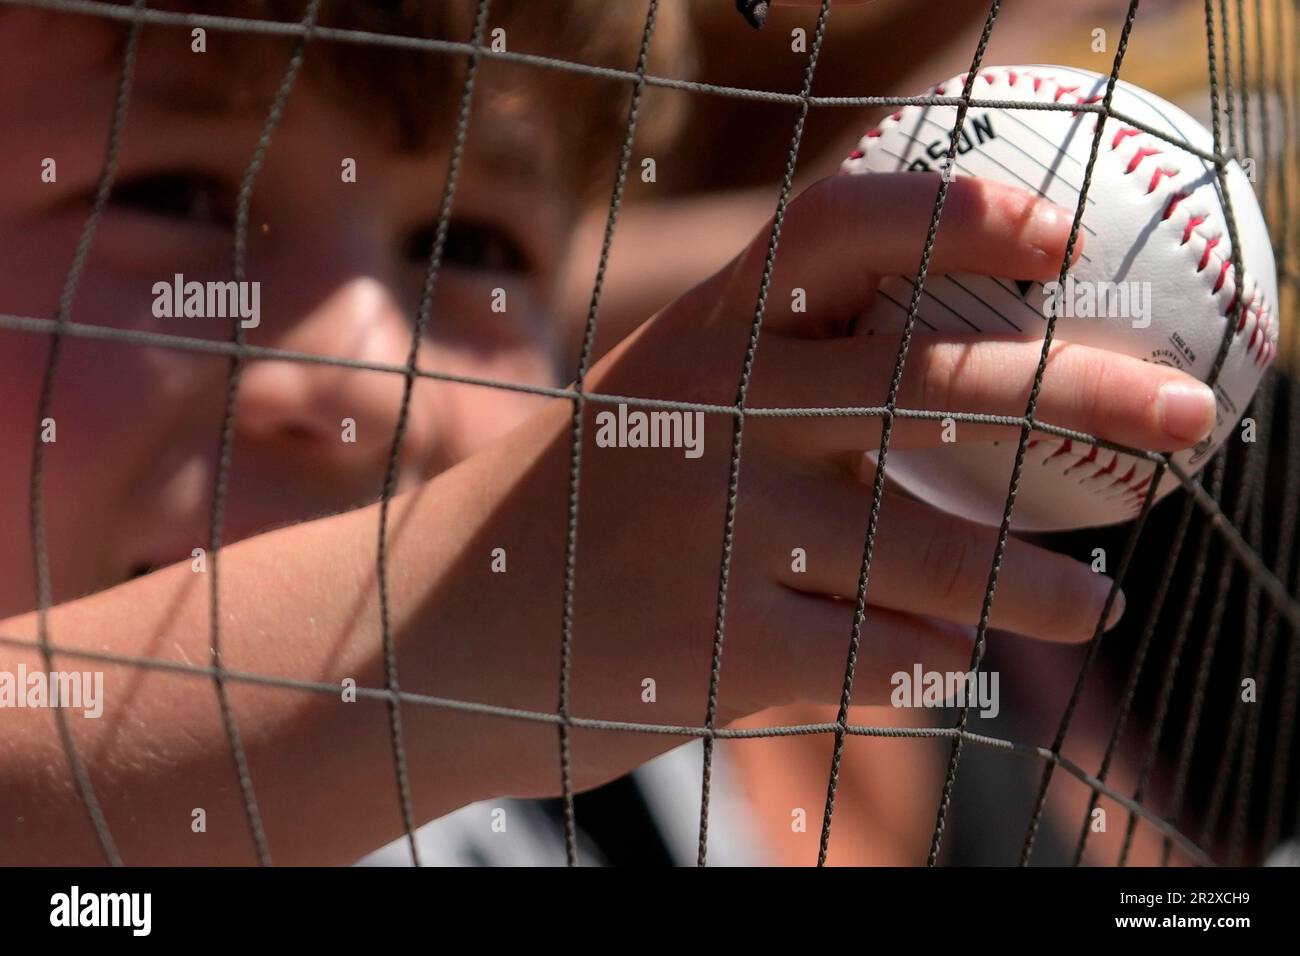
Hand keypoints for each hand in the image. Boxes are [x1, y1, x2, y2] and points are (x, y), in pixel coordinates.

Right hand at [434, 172, 1214, 799]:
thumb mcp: (656, 399)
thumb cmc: (578, 500)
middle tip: (1189, 421)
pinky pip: (881, 656)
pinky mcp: (718, 651)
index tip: (1057, 241)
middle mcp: (715, 415)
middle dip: (1086, 393)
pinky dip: (937, 661)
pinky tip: (961, 662)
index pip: (839, 228)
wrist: (442, 620)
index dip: (960, 214)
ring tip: (1095, 599)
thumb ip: (784, 374)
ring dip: (1039, 583)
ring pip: (936, 553)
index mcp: (700, 333)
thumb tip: (963, 372)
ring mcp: (715, 536)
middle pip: (937, 381)